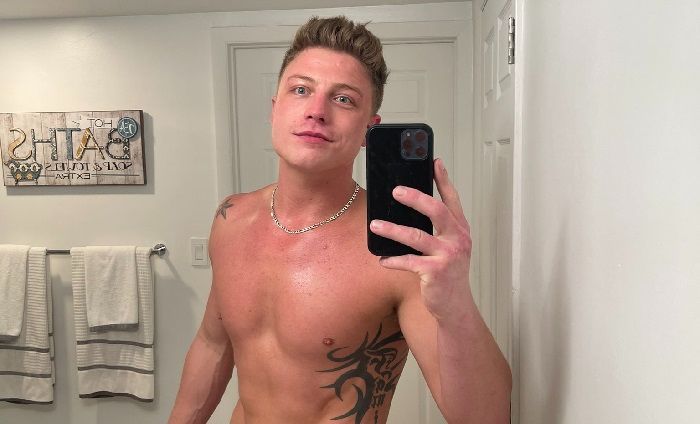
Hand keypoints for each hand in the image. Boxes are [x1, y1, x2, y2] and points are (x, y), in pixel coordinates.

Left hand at [369, 158, 472, 320]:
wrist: (456, 306)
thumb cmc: (448, 274)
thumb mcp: (450, 248)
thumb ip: (438, 229)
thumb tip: (410, 210)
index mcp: (460, 229)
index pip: (452, 199)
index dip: (443, 180)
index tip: (434, 162)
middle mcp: (457, 239)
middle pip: (436, 210)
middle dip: (415, 197)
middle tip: (395, 191)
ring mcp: (448, 255)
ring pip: (416, 236)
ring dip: (392, 229)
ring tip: (375, 225)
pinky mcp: (435, 272)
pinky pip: (408, 261)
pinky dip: (393, 260)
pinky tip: (382, 259)